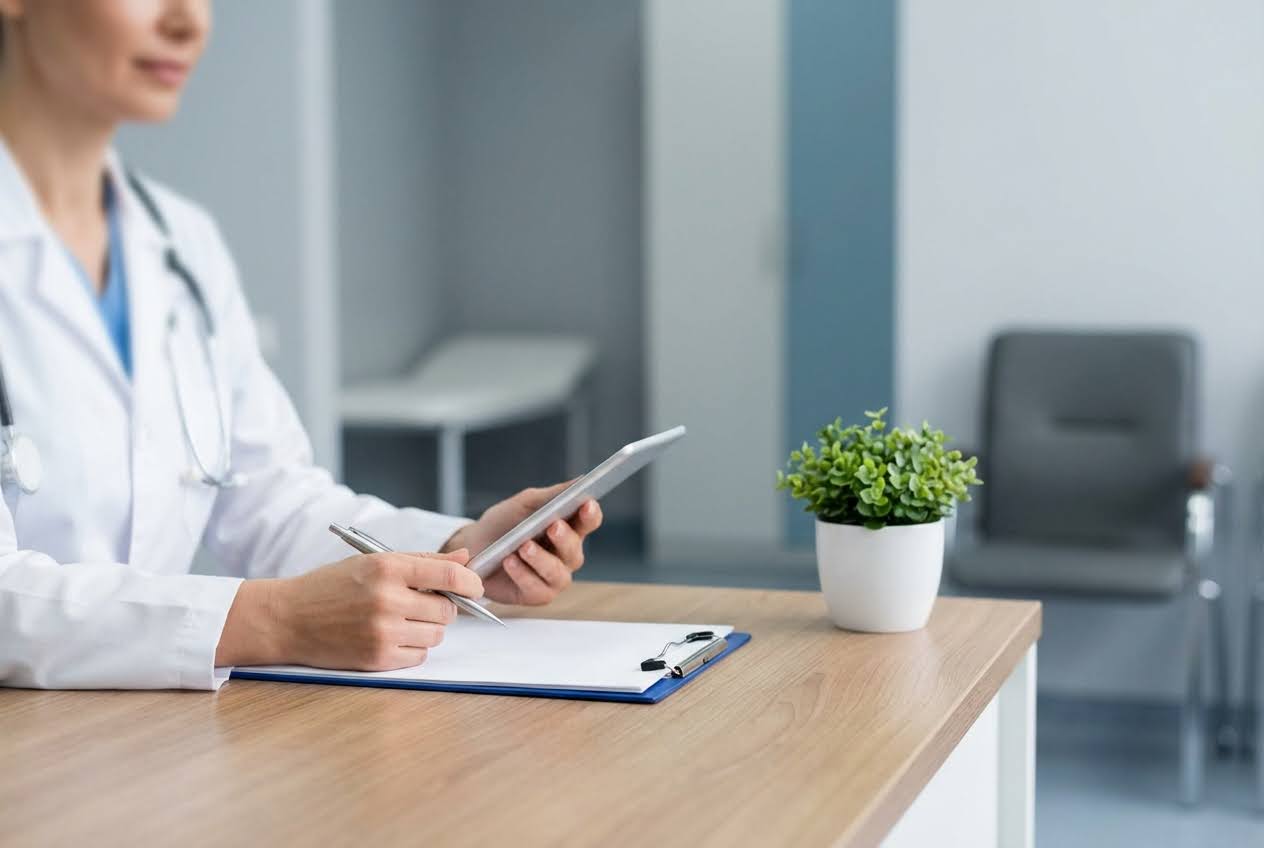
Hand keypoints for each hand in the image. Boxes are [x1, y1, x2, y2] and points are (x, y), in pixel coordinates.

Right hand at [215, 549, 482, 670]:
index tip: (475, 587)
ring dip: (427, 628)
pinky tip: (390, 636)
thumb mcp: (374, 561)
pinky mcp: (377, 659)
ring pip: (436, 634)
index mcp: (387, 568)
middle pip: (447, 610)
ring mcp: (382, 632)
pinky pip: (419, 656)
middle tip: (420, 602)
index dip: (471, 583)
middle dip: (442, 607)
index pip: (448, 577)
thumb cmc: (331, 586)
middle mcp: (387, 599)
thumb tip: (466, 561)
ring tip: (400, 618)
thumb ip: (424, 561)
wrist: (287, 619)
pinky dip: (413, 647)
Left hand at [443, 482, 603, 605]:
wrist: (473, 548)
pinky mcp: (537, 595)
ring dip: (541, 559)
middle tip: (553, 526)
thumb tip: (581, 481)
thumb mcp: (526, 503)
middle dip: (564, 538)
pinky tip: (510, 561)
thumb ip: (553, 495)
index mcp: (569, 529)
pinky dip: (522, 574)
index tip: (586, 504)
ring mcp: (553, 577)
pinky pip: (536, 587)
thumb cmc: (503, 524)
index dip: (590, 514)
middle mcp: (566, 556)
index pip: (588, 522)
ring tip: (524, 546)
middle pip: (575, 550)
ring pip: (557, 573)